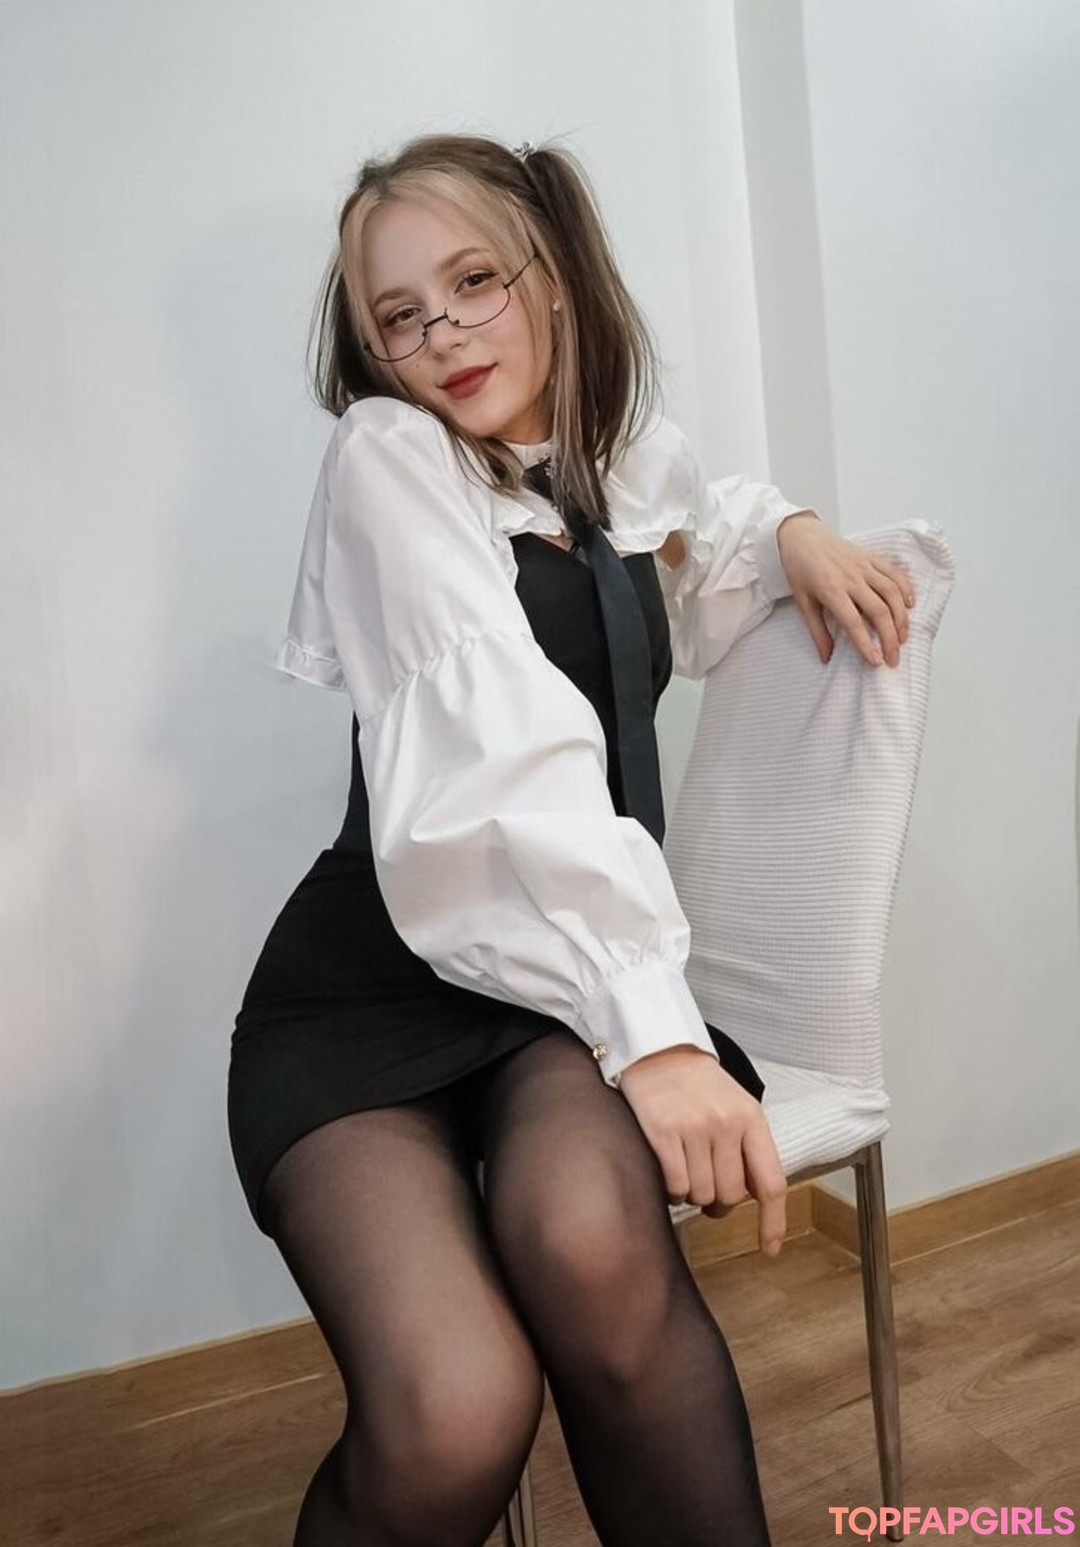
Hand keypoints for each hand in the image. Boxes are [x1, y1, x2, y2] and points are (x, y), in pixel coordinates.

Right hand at [618, 1046, 786, 1256]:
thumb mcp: (738, 1106)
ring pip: (700, 1194)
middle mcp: (725, 1124)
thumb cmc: (698, 1083)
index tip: (771, 1248)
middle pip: (729, 1196)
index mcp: (751, 1119)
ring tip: (685, 1170)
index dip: (773, 1221)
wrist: (658, 1049)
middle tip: (707, 1189)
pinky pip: (674, 1185)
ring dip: (691, 1194)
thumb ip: (750, 1147)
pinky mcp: (662, 1131)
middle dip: (718, 1203)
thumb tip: (759, 1197)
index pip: (771, 1182)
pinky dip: (671, 1190)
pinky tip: (669, 1172)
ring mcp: (693, 1127)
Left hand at [776, 513, 915, 668]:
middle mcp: (851, 579)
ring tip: (903, 637)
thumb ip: (817, 631)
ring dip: (901, 618)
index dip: (866, 644)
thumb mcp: (803, 603)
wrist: (801, 536)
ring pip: (892, 593)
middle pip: (879, 611)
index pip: (853, 623)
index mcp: (831, 591)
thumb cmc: (799, 570)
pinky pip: (894, 573)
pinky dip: (906, 589)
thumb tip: (826, 657)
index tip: (875, 662)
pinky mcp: (871, 557)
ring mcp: (864, 566)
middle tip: (893, 658)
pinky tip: (910, 605)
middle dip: (890, 638)